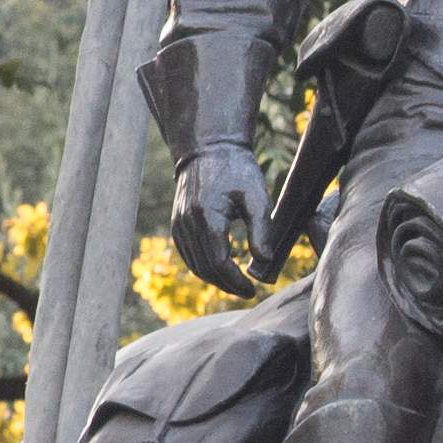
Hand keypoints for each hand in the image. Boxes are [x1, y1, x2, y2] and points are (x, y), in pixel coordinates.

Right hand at [173, 144, 273, 294]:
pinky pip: (189, 255)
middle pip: (205, 269)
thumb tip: (265, 260)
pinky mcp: (178, 225)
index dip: (236, 282)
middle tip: (248, 292)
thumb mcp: (256, 196)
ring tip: (237, 286)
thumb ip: (261, 229)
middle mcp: (187, 224)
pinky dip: (204, 268)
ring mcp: (179, 225)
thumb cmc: (236, 170)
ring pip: (194, 265)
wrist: (206, 150)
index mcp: (207, 217)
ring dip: (215, 280)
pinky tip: (222, 272)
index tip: (253, 290)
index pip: (219, 263)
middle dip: (227, 285)